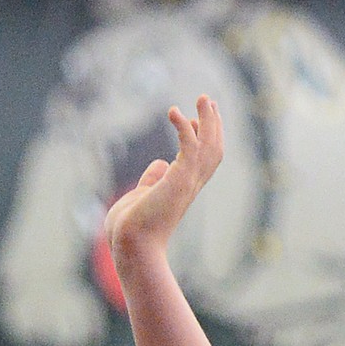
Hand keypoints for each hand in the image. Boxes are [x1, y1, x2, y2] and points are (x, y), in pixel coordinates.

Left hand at [104, 94, 221, 267]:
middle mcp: (190, 185)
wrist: (131, 247)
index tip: (195, 118)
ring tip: (203, 98)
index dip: (203, 137)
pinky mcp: (178, 181)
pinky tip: (174, 112)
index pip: (202, 159)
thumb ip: (152, 179)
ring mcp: (186, 183)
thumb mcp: (142, 195)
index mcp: (182, 189)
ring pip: (208, 147)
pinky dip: (184, 128)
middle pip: (213, 150)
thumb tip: (159, 164)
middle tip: (207, 100)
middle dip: (213, 123)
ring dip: (208, 121)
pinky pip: (190, 148)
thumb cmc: (132, 229)